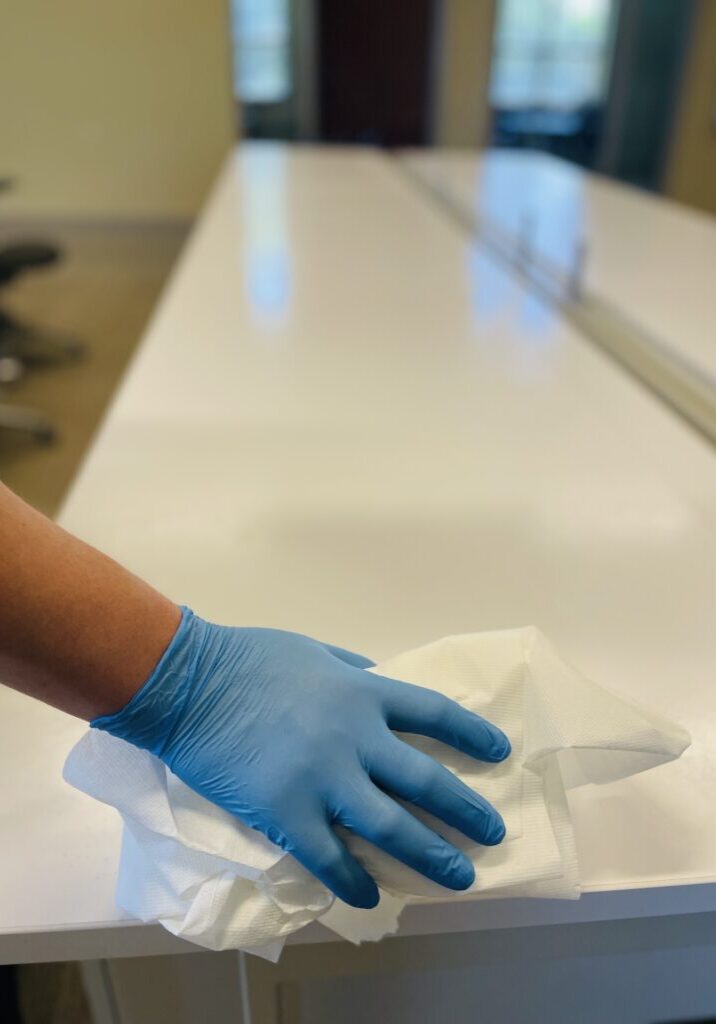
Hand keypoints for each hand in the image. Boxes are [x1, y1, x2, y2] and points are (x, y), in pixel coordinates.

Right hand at [93, 608, 510, 907]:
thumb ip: (354, 670)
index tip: (499, 752)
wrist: (189, 685)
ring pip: (392, 828)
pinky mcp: (287, 814)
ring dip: (432, 855)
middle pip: (426, 781)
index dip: (472, 735)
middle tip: (493, 832)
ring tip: (460, 876)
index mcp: (363, 693)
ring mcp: (324, 779)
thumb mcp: (315, 651)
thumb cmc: (249, 660)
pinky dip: (354, 882)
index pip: (434, 714)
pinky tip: (370, 896)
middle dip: (467, 810)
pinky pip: (330, 859)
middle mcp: (356, 738)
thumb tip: (381, 682)